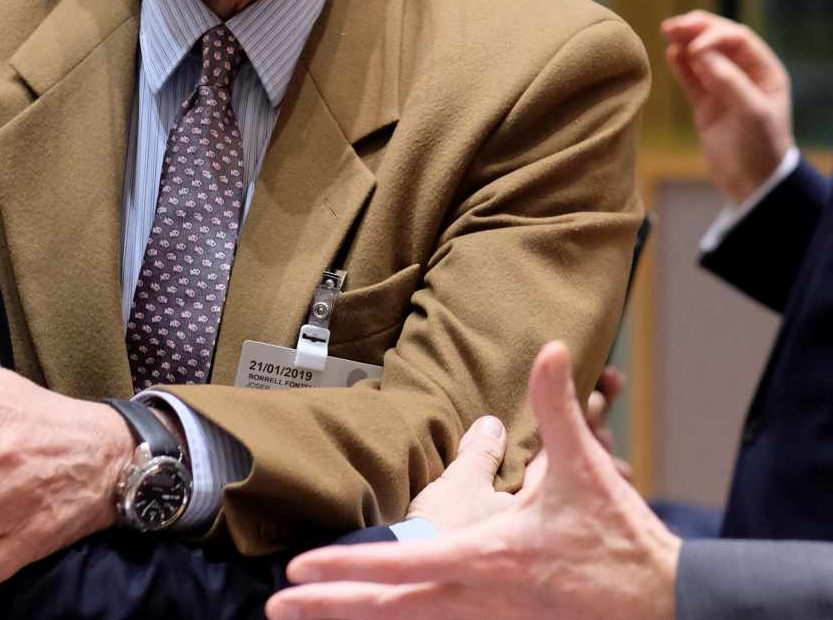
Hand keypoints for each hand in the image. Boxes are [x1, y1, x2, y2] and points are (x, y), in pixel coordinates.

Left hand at [265, 342, 680, 619]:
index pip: (399, 568)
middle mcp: (478, 601)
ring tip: (304, 618)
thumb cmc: (618, 542)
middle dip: (329, 609)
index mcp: (487, 561)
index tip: (297, 569)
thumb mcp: (585, 472)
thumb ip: (557, 408)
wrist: (666, 606)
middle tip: (276, 608)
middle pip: (388, 612)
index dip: (346, 569)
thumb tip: (549, 348)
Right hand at [661, 10, 792, 201]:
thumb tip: (698, 51)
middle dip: (696, 30)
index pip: (738, 39)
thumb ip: (727, 79)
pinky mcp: (706, 104)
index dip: (714, 35)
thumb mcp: (751, 112)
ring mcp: (723, 89)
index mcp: (765, 72)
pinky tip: (670, 54)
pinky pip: (691, 78)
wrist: (751, 183)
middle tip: (671, 25)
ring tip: (666, 32)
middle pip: (719, 42)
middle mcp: (744, 75)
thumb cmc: (760, 146)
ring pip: (702, 57)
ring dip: (685, 43)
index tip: (693, 47)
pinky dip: (681, 66)